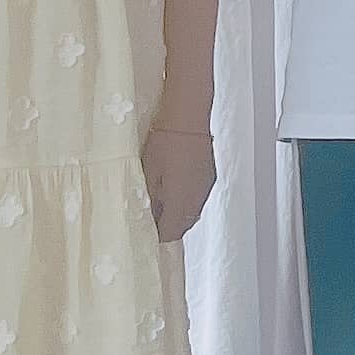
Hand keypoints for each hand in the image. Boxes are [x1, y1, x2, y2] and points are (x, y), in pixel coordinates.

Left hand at [141, 125, 215, 243]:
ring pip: (192, 213)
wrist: (188, 118)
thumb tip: (149, 215)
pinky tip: (176, 192)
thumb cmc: (164, 143)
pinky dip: (187, 202)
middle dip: (168, 228)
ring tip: (162, 206)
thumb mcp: (148, 172)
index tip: (145, 231)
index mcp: (180, 201)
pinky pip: (198, 199)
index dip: (157, 235)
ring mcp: (205, 188)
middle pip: (183, 226)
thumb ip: (150, 198)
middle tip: (152, 221)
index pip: (170, 232)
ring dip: (178, 216)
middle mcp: (196, 199)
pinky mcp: (209, 177)